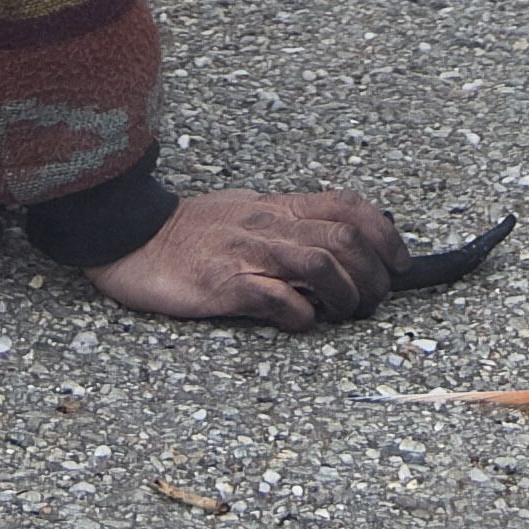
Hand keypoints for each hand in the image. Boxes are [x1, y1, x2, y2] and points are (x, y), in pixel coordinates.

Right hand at [84, 188, 399, 326]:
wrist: (129, 236)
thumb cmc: (189, 234)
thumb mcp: (246, 215)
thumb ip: (288, 226)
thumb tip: (334, 249)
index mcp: (277, 208)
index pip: (349, 205)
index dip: (386, 233)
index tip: (399, 263)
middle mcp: (269, 225)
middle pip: (346, 237)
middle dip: (374, 273)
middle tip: (373, 301)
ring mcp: (247, 254)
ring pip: (321, 263)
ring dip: (346, 295)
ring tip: (343, 315)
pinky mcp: (223, 285)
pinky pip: (275, 297)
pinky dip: (300, 315)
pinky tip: (300, 322)